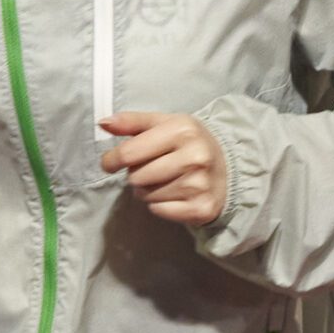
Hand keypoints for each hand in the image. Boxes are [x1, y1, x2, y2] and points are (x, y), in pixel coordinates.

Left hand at [101, 111, 230, 225]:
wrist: (230, 166)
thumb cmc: (189, 142)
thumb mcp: (165, 123)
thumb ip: (132, 122)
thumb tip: (103, 123)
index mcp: (183, 130)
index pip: (129, 152)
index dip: (112, 160)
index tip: (110, 163)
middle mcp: (194, 157)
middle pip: (136, 177)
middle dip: (136, 174)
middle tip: (151, 168)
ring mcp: (199, 185)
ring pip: (146, 195)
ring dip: (147, 190)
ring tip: (164, 180)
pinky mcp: (201, 208)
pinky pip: (158, 210)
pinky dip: (160, 205)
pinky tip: (174, 194)